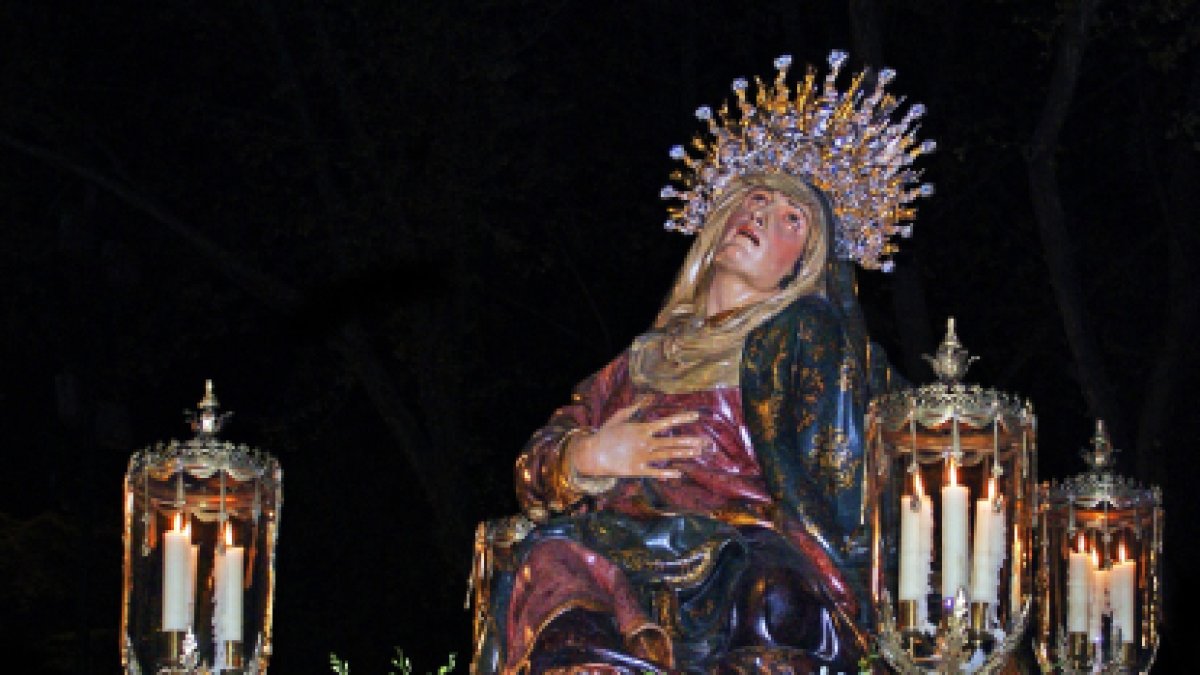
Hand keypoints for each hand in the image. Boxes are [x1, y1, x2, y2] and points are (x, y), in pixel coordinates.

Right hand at [564, 397, 706, 479]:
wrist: (592, 453)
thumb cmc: (605, 435)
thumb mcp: (618, 417)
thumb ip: (632, 409)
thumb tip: (644, 399)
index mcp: (641, 428)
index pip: (666, 422)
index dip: (682, 419)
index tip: (695, 416)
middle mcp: (645, 442)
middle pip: (672, 441)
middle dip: (689, 441)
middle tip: (705, 441)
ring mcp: (642, 456)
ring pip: (667, 455)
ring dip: (683, 454)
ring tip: (698, 452)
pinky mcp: (636, 469)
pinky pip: (655, 472)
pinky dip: (667, 473)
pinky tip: (679, 473)